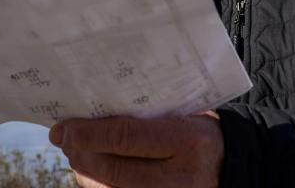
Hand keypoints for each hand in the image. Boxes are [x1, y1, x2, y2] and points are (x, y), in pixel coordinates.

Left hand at [49, 113, 223, 187]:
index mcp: (188, 140)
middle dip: (82, 152)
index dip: (89, 133)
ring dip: (85, 171)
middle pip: (115, 169)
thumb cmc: (200, 131)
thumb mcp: (184, 114)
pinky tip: (90, 170)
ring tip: (74, 151)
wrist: (232, 167)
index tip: (64, 127)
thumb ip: (146, 113)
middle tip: (63, 137)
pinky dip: (98, 184)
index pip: (127, 137)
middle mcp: (180, 177)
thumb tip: (94, 114)